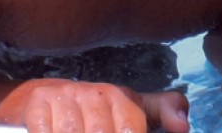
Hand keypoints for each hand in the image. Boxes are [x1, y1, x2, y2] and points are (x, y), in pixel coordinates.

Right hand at [0, 78, 188, 132]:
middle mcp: (96, 93)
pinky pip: (45, 130)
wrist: (40, 96)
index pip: (132, 127)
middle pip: (102, 132)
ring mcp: (65, 96)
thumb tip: (184, 128)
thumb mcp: (133, 108)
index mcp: (122, 96)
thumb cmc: (97, 110)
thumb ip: (164, 112)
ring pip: (74, 132)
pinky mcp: (37, 102)